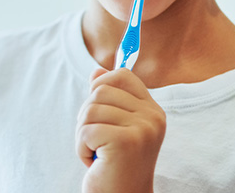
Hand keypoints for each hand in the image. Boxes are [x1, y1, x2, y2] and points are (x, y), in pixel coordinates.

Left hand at [76, 68, 165, 192]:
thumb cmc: (115, 163)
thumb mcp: (114, 126)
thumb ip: (108, 98)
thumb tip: (96, 71)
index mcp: (152, 110)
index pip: (122, 75)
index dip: (102, 84)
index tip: (97, 107)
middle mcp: (152, 117)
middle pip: (101, 91)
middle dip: (87, 115)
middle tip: (96, 140)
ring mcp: (142, 129)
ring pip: (91, 110)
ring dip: (83, 134)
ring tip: (97, 151)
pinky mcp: (126, 142)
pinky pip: (87, 131)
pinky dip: (81, 148)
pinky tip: (95, 162)